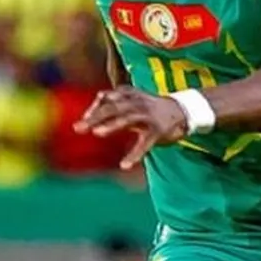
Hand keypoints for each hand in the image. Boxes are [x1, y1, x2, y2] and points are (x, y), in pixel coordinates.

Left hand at [75, 88, 189, 169]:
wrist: (182, 110)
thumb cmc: (151, 106)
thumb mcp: (133, 98)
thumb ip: (114, 101)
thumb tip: (91, 109)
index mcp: (130, 95)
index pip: (108, 97)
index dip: (94, 108)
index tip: (83, 119)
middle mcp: (137, 103)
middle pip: (113, 107)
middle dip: (95, 117)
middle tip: (78, 128)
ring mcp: (147, 117)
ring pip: (127, 119)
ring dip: (111, 125)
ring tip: (97, 133)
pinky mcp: (156, 131)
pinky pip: (143, 144)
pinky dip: (134, 155)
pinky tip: (124, 165)